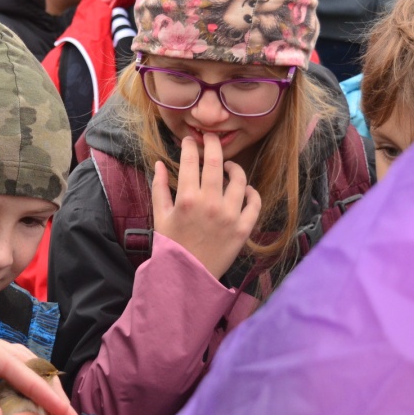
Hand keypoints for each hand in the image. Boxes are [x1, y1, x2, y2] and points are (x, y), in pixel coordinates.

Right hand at [152, 134, 260, 278]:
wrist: (188, 276)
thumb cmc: (172, 245)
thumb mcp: (160, 215)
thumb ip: (159, 187)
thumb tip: (159, 163)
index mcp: (187, 199)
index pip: (190, 161)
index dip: (191, 146)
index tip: (190, 140)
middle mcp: (210, 203)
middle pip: (216, 162)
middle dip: (213, 144)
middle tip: (211, 138)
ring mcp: (230, 215)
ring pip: (239, 179)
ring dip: (233, 167)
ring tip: (227, 166)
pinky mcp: (243, 228)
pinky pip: (254, 203)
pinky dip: (252, 192)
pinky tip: (244, 189)